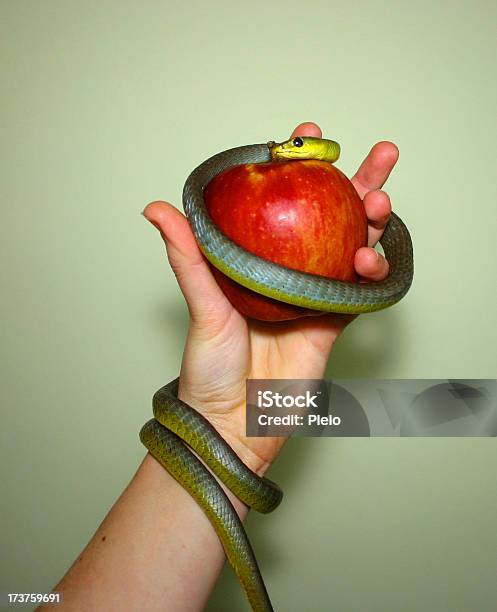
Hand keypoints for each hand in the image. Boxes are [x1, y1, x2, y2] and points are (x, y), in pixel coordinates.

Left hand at [143, 122, 396, 476]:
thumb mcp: (200, 305)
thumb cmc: (209, 368)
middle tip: (382, 156)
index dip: (300, 168)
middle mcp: (290, 271)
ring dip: (375, 222)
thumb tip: (156, 208)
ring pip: (355, 247)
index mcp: (258, 259)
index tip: (308, 136)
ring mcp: (315, 294)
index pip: (284, 203)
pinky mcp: (334, 321)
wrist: (235, 421)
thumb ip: (187, 256)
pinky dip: (372, 271)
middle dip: (360, 183)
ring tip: (380, 204)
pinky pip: (361, 290)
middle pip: (332, 217)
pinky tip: (371, 258)